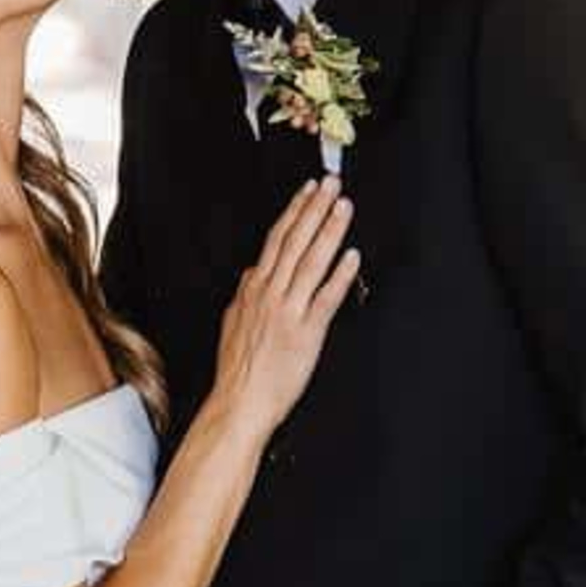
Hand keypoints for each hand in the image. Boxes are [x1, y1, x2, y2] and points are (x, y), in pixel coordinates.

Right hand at [212, 177, 360, 437]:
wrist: (239, 402)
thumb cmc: (239, 369)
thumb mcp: (233, 322)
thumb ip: (246, 295)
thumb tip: (254, 274)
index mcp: (253, 289)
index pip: (276, 239)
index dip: (294, 211)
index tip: (307, 190)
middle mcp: (269, 294)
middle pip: (294, 241)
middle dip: (314, 209)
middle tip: (331, 184)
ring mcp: (288, 312)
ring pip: (310, 261)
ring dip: (328, 231)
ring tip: (343, 207)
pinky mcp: (306, 333)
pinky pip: (325, 298)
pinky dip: (339, 276)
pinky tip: (352, 256)